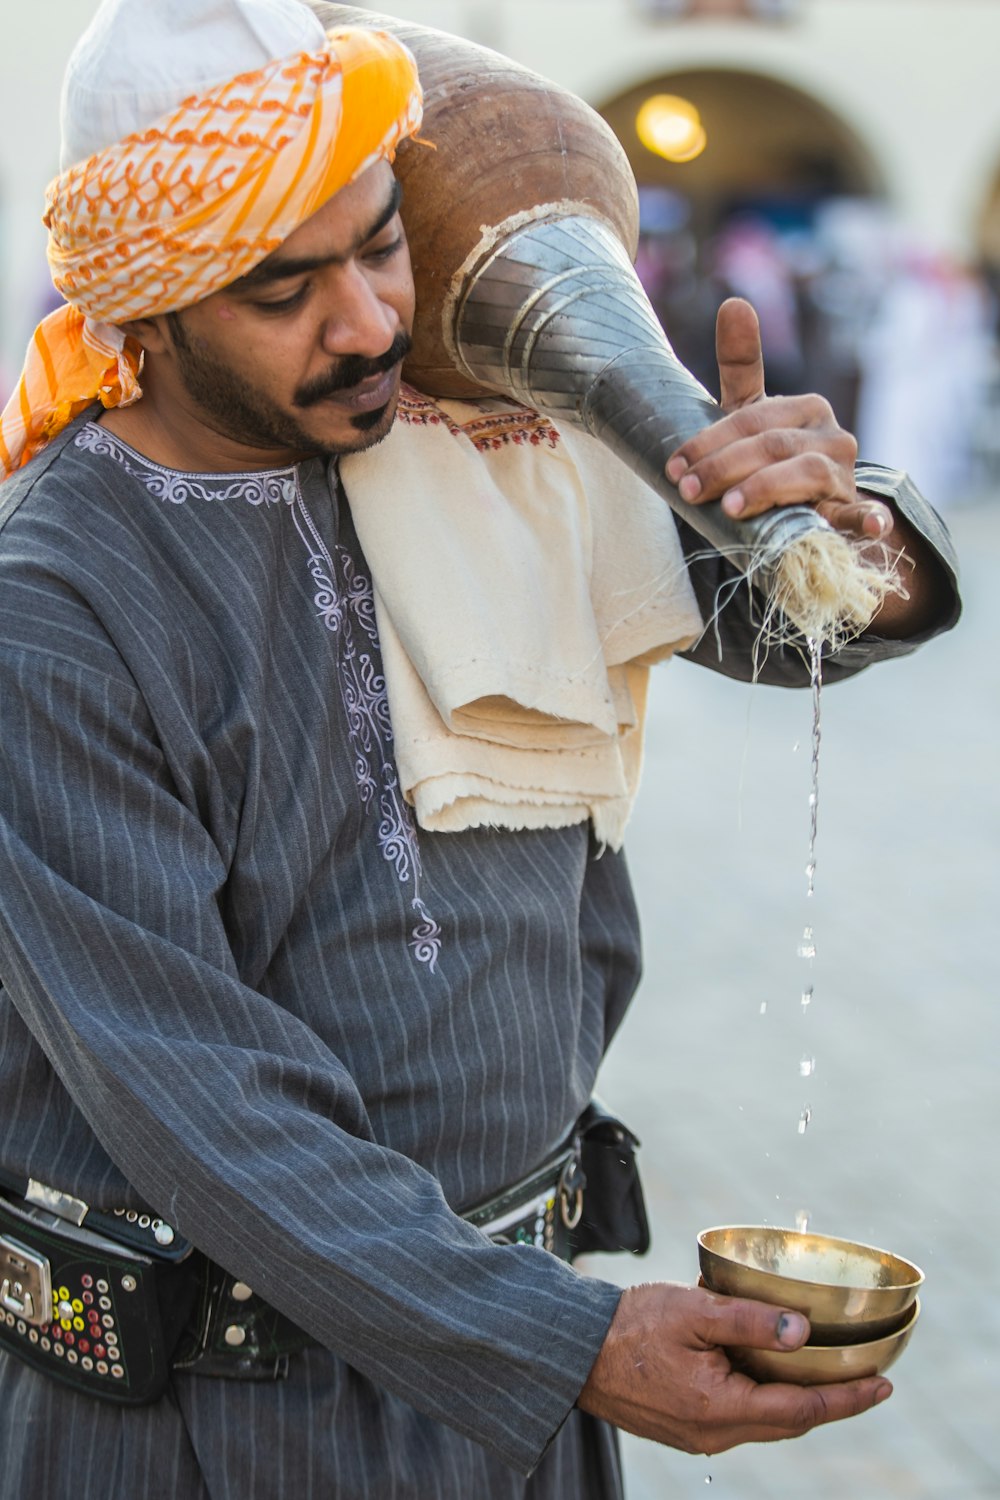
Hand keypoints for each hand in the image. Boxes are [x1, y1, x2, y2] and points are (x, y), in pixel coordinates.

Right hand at [577, 1282, 891, 1454]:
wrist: (573, 1351)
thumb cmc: (628, 1324)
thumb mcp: (692, 1310)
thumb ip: (748, 1320)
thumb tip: (803, 1332)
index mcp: (719, 1408)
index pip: (802, 1408)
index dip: (848, 1398)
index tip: (884, 1385)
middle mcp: (713, 1434)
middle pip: (789, 1421)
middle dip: (830, 1402)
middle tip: (866, 1379)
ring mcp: (698, 1436)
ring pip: (764, 1421)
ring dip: (796, 1400)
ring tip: (822, 1372)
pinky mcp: (684, 1428)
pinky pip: (738, 1417)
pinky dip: (762, 1397)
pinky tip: (764, 1369)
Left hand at [665, 298, 891, 542]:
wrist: (815, 513)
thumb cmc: (774, 462)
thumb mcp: (754, 416)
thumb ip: (743, 366)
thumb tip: (734, 301)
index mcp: (806, 409)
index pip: (751, 419)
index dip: (709, 443)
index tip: (675, 467)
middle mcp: (831, 436)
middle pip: (772, 446)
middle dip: (724, 467)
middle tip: (688, 491)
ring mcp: (845, 475)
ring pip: (805, 474)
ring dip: (764, 489)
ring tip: (730, 509)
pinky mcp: (854, 512)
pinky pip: (864, 513)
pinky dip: (869, 517)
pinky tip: (869, 526)